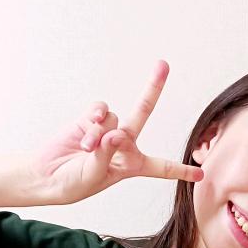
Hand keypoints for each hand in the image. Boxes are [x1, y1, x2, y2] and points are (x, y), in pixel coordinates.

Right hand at [28, 59, 203, 205]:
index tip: (200, 174)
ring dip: (99, 133)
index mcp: (131, 165)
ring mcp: (105, 129)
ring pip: (114, 118)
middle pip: (142, 112)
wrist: (47, 175)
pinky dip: (94, 119)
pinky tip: (87, 132)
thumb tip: (117, 132)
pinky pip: (99, 111)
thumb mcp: (95, 175)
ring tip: (87, 149)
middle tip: (163, 64)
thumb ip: (108, 153)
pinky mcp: (88, 120)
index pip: (160, 167)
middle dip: (153, 88)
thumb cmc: (74, 183)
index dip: (180, 170)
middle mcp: (122, 144)